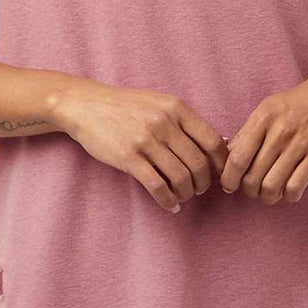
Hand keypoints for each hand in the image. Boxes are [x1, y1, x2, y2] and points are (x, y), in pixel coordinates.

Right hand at [53, 79, 228, 213]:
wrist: (87, 105)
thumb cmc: (127, 106)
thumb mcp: (159, 103)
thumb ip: (186, 121)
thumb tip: (220, 144)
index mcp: (176, 107)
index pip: (212, 141)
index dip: (220, 163)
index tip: (218, 175)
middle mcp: (164, 122)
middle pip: (198, 163)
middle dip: (203, 183)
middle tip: (199, 190)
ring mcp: (146, 140)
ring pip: (180, 177)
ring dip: (186, 193)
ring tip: (183, 196)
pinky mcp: (129, 157)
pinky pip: (157, 186)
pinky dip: (168, 200)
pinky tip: (170, 204)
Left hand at [219, 70, 307, 204]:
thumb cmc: (295, 106)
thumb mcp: (268, 109)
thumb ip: (247, 132)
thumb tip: (225, 156)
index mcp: (263, 118)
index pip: (237, 158)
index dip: (229, 178)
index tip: (229, 186)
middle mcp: (279, 131)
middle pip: (252, 176)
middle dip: (248, 190)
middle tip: (252, 190)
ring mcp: (300, 144)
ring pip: (272, 186)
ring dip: (267, 196)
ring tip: (268, 193)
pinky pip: (295, 187)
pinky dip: (288, 196)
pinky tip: (289, 191)